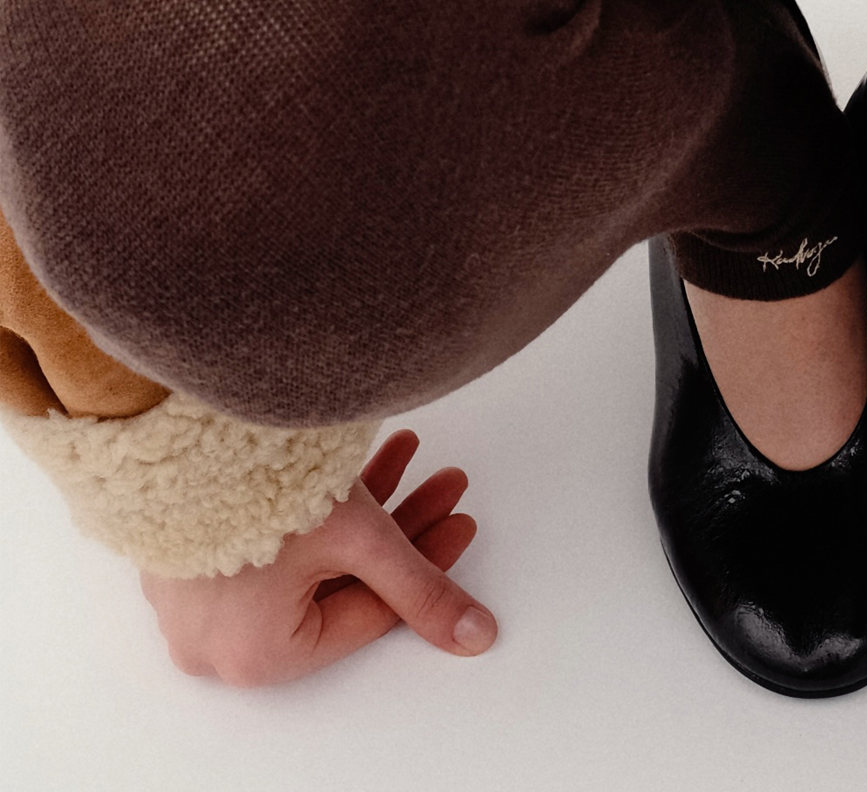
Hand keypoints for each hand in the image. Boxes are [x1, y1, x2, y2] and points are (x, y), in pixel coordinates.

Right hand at [141, 429, 496, 686]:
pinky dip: (317, 509)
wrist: (163, 434)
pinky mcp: (186, 557)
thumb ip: (422, 590)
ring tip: (411, 456)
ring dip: (366, 510)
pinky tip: (359, 463)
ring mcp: (195, 601)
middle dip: (401, 530)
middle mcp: (216, 642)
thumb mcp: (360, 543)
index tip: (461, 522)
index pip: (371, 611)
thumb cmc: (251, 495)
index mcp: (257, 658)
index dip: (429, 563)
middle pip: (341, 584)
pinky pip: (270, 543)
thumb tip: (476, 637)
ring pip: (310, 559)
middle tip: (443, 486)